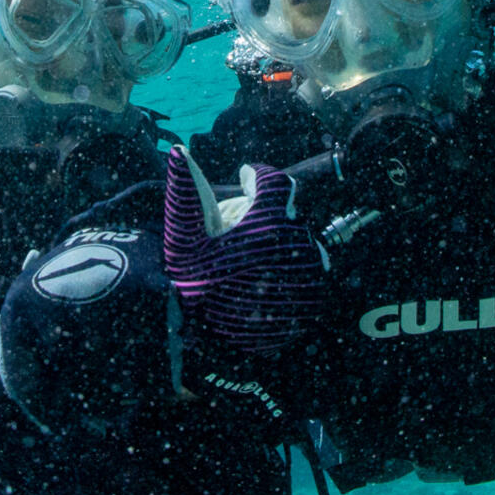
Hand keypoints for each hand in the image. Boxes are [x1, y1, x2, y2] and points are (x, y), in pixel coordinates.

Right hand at [162, 148, 323, 352]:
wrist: (210, 344)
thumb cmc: (193, 283)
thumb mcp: (183, 236)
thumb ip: (185, 189)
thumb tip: (178, 150)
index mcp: (270, 223)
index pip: (275, 182)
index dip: (257, 179)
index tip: (245, 181)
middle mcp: (299, 245)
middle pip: (287, 214)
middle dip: (266, 217)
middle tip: (239, 234)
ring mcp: (311, 273)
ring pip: (299, 242)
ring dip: (279, 243)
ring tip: (250, 260)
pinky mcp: (315, 297)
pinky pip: (306, 271)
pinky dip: (288, 269)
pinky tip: (263, 280)